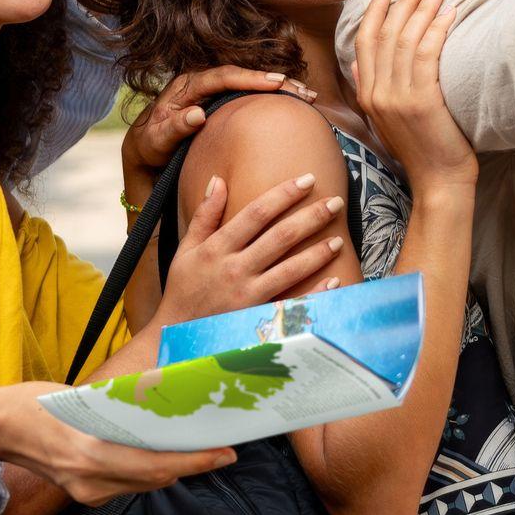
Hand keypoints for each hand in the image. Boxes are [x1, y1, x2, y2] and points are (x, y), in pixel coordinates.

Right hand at [0, 381, 236, 500]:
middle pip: (156, 479)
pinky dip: (148, 471)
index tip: (225, 453)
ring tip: (201, 450)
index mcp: (91, 453)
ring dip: (173, 468)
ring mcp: (86, 492)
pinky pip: (127, 485)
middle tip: (223, 450)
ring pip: (143, 484)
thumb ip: (121, 408)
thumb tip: (163, 404)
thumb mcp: (83, 398)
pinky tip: (163, 454)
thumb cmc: (35, 404)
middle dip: (192, 465)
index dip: (195, 462)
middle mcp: (91, 480)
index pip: (156, 465)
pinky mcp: (84, 494)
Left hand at [121, 66, 315, 205]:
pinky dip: (273, 98)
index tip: (276, 82)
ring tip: (308, 97)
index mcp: (188, 85)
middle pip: (244, 76)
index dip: (250, 78)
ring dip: (280, 88)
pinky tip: (295, 104)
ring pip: (251, 84)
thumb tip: (198, 114)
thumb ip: (175, 127)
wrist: (146, 147)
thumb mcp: (157, 140)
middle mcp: (203, 81)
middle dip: (275, 82)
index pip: (223, 76)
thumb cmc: (151, 145)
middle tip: (303, 92)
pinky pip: (251, 95)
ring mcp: (214, 90)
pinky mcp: (222, 101)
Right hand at [153, 172, 346, 326]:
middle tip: (336, 201)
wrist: (174, 335)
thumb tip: (217, 180)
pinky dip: (314, 293)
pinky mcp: (255, 317)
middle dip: (311, 217)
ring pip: (290, 269)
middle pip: (280, 237)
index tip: (307, 179)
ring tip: (339, 238)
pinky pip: (291, 304)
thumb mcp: (187, 248)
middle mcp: (234, 268)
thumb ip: (205, 215)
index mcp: (218, 247)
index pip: (257, 213)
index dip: (284, 194)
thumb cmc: (183, 288)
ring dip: (317, 253)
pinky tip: (334, 281)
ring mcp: (247, 295)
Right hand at [349, 0, 474, 183]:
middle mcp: (377, 93)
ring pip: (406, 39)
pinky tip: (451, 13)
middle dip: (403, 0)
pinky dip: (438, 28)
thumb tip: (358, 63)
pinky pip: (428, 53)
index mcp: (367, 95)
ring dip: (423, 8)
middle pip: (386, 34)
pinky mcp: (422, 101)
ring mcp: (397, 97)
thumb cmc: (422, 150)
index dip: (375, 10)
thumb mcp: (386, 119)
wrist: (439, 182)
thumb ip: (371, 89)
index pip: (366, 41)